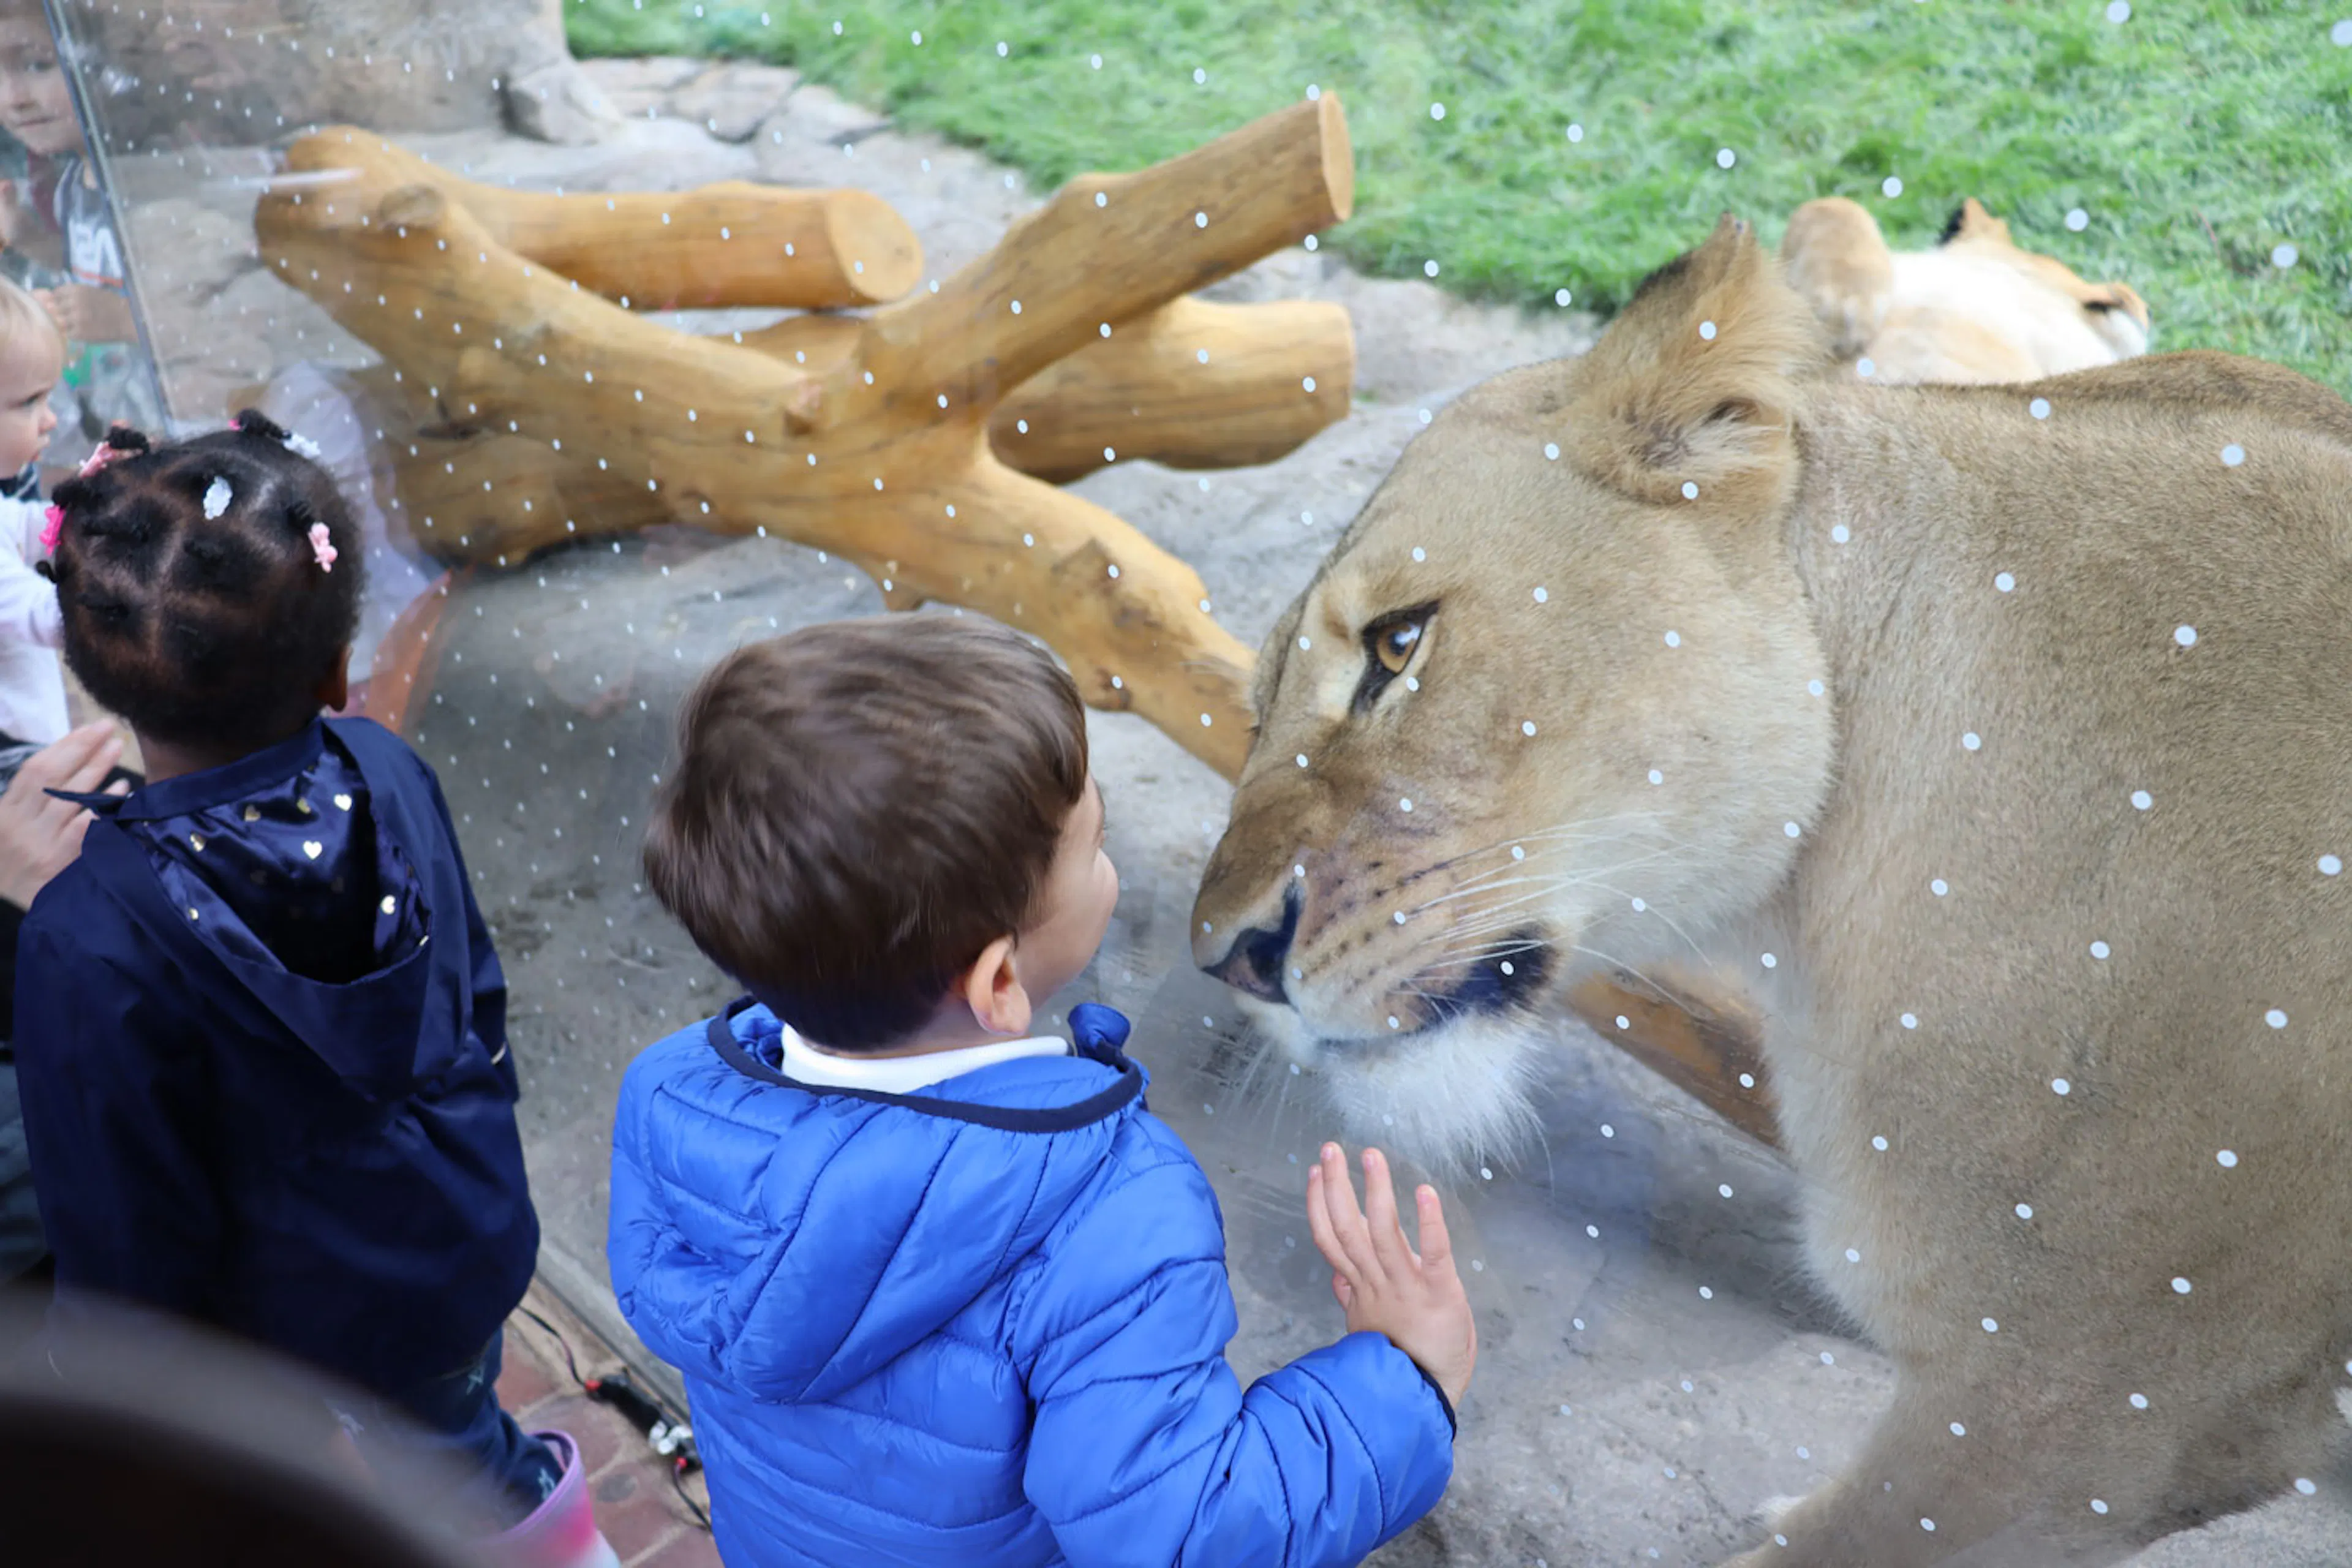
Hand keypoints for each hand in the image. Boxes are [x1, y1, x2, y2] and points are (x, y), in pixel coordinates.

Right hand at [0, 722, 126, 908]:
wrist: (4, 911)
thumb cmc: (8, 865)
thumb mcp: (5, 829)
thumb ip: (26, 799)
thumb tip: (59, 763)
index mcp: (3, 813)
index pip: (36, 770)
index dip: (64, 746)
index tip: (90, 727)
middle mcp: (19, 825)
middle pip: (54, 778)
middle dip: (83, 748)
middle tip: (110, 727)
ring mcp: (40, 845)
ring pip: (71, 799)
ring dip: (97, 770)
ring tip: (117, 747)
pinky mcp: (60, 865)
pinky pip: (85, 829)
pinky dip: (103, 807)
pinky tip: (122, 790)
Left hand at [33, 284, 135, 346]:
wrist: (128, 320)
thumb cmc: (111, 304)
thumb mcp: (90, 292)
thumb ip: (72, 295)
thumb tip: (51, 300)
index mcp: (75, 290)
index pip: (54, 294)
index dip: (58, 300)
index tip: (63, 304)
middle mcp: (73, 303)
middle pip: (53, 308)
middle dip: (60, 312)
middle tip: (70, 316)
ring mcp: (75, 319)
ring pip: (58, 322)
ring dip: (64, 324)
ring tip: (75, 325)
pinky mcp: (79, 333)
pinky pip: (67, 334)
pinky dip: (72, 334)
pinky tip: (82, 332)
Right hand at [1305, 1143, 1477, 1409]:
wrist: (1427, 1401)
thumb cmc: (1404, 1362)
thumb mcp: (1371, 1329)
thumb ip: (1354, 1300)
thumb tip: (1338, 1278)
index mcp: (1362, 1289)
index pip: (1331, 1239)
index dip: (1320, 1203)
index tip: (1317, 1171)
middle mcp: (1378, 1284)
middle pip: (1348, 1229)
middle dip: (1337, 1187)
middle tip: (1331, 1148)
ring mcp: (1407, 1288)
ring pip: (1383, 1233)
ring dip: (1376, 1191)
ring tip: (1370, 1156)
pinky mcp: (1442, 1294)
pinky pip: (1434, 1253)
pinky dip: (1430, 1223)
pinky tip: (1425, 1192)